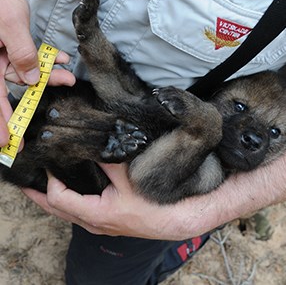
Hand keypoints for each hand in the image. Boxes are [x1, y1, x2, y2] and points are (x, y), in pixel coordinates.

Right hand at [0, 0, 75, 146]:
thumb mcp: (9, 23)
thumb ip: (21, 52)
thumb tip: (32, 79)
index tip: (6, 141)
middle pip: (6, 92)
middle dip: (21, 111)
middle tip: (24, 139)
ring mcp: (2, 55)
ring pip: (25, 74)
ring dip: (48, 76)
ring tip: (68, 78)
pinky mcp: (13, 48)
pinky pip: (30, 59)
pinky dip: (46, 60)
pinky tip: (61, 60)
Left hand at [22, 126, 285, 239]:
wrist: (178, 219)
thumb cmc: (156, 201)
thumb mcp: (132, 175)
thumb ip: (111, 158)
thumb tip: (96, 140)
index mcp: (97, 212)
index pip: (60, 197)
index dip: (47, 181)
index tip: (39, 165)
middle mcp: (95, 221)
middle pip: (58, 208)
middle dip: (42, 194)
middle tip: (28, 179)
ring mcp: (102, 223)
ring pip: (70, 212)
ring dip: (56, 197)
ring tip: (45, 182)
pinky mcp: (110, 220)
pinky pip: (82, 212)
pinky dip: (71, 200)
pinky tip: (74, 188)